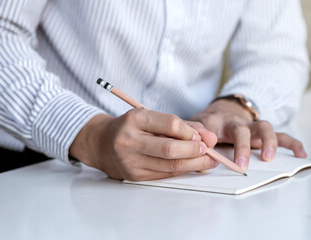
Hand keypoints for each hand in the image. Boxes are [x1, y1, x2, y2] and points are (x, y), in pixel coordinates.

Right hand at [69, 109, 217, 180]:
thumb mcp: (150, 117)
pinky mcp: (134, 176)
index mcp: (134, 119)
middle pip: (171, 149)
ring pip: (170, 166)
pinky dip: (182, 170)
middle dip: (196, 151)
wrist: (100, 143)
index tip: (202, 135)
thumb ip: (180, 125)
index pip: (170, 124)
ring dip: (194, 164)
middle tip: (210, 150)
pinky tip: (192, 166)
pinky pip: (165, 175)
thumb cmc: (130, 128)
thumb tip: (208, 136)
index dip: (191, 131)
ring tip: (208, 160)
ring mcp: (130, 160)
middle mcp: (129, 140)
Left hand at [191, 99, 306, 170]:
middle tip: (241, 166)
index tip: (208, 146)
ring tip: (268, 158)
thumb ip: (193, 134)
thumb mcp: (196, 125)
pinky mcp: (263, 133)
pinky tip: (300, 153)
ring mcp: (251, 127)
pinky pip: (281, 136)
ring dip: (268, 142)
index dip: (207, 134)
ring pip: (263, 128)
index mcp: (215, 121)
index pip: (210, 125)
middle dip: (242, 147)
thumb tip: (192, 149)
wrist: (224, 110)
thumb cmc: (210, 122)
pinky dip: (292, 143)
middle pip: (241, 130)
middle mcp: (236, 122)